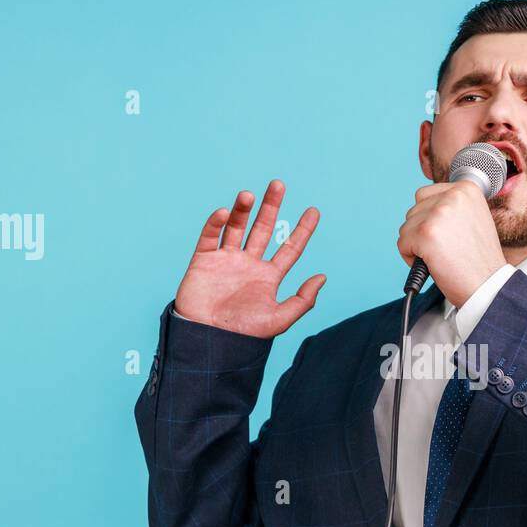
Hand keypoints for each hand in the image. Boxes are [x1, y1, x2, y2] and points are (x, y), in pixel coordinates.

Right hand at [175, 180, 325, 338]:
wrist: (208, 342)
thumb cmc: (243, 335)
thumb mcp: (279, 319)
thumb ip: (302, 300)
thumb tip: (322, 277)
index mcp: (268, 277)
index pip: (289, 248)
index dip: (303, 230)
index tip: (315, 210)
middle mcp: (249, 264)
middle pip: (263, 228)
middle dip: (271, 206)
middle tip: (278, 184)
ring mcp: (226, 260)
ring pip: (237, 227)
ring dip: (243, 209)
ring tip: (249, 194)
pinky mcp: (204, 261)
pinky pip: (210, 236)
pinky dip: (216, 223)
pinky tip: (225, 212)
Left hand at [397, 180, 506, 307]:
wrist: (487, 285)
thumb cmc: (479, 260)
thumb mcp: (473, 219)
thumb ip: (451, 207)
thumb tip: (425, 206)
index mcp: (466, 189)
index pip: (425, 195)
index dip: (429, 219)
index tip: (445, 235)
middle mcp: (453, 195)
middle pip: (414, 210)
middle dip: (422, 232)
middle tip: (444, 248)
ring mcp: (438, 213)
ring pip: (406, 227)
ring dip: (416, 245)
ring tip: (440, 256)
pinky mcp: (425, 233)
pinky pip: (402, 243)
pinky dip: (411, 258)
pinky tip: (432, 263)